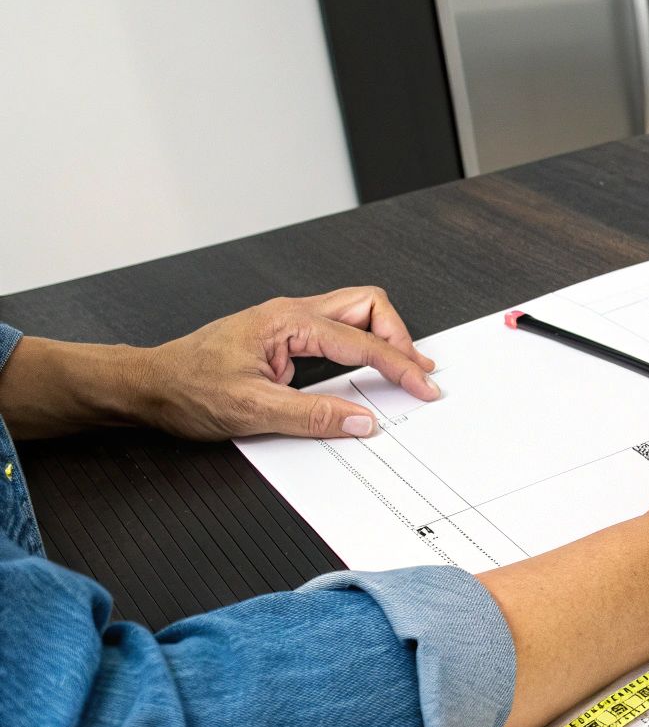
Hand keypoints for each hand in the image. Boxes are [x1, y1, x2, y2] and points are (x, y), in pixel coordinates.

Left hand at [138, 287, 440, 439]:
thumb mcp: (252, 410)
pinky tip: (367, 369)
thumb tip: (361, 420)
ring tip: (402, 368)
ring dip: (382, 339)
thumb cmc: (186, 389)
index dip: (399, 365)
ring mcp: (288, 323)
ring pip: (355, 313)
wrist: (148, 385)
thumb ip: (313, 416)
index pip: (361, 341)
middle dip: (399, 337)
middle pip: (368, 306)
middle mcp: (291, 314)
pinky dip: (362, 347)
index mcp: (287, 322)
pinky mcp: (284, 337)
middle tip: (416, 373)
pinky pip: (337, 331)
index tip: (422, 387)